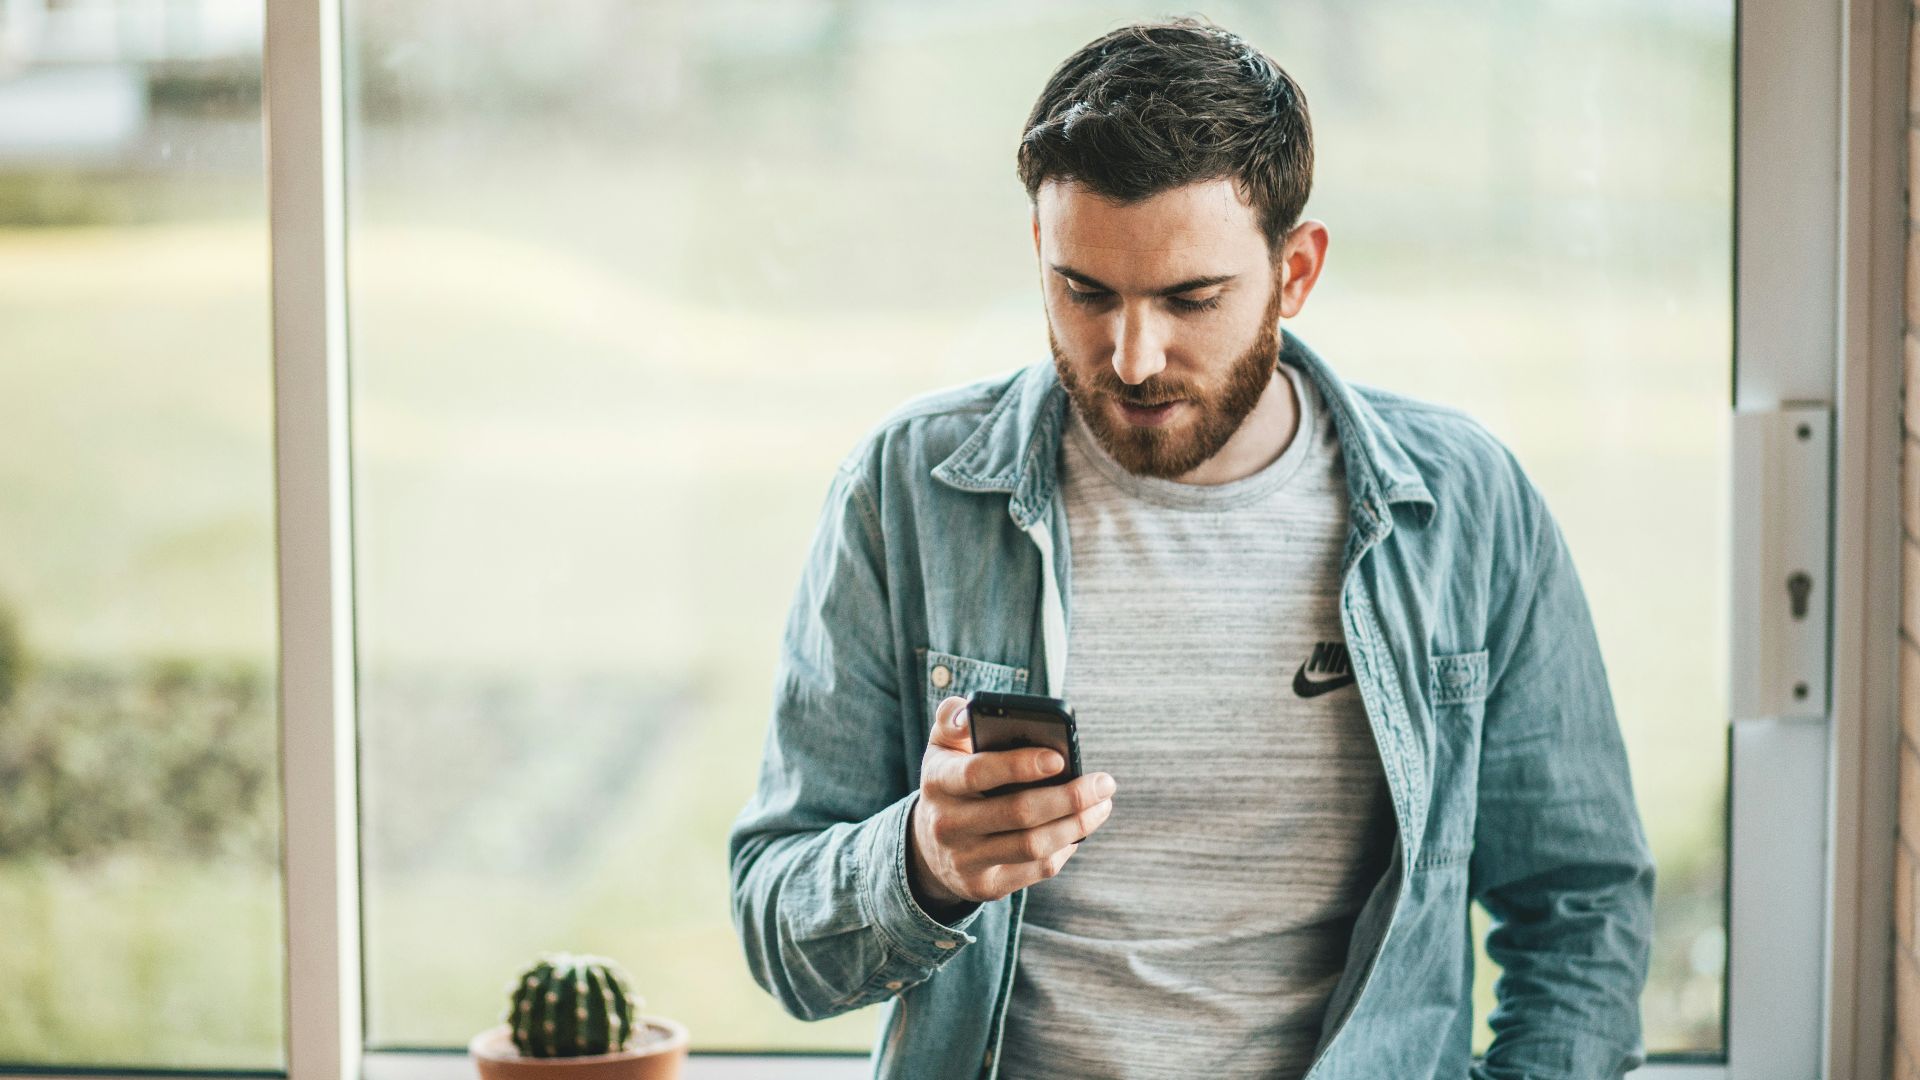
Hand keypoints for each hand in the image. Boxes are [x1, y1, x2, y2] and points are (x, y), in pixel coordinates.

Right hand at [907, 695, 1117, 914]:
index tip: (1060, 758)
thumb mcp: (942, 747)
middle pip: (1018, 813)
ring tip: (1102, 805)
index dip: (1019, 765)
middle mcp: (947, 824)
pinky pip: (1035, 870)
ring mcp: (965, 860)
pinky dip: (1064, 849)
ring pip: (1033, 845)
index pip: (978, 772)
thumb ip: (954, 720)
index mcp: (938, 781)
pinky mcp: (984, 886)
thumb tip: (971, 712)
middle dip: (1069, 797)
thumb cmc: (952, 781)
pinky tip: (1079, 830)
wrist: (929, 845)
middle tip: (1105, 783)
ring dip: (1076, 825)